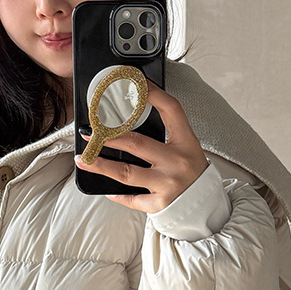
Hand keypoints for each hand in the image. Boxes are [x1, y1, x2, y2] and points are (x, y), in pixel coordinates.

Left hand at [74, 80, 208, 213]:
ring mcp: (168, 184)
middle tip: (89, 132)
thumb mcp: (188, 149)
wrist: (206, 207)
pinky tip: (106, 189)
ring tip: (84, 160)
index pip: (171, 109)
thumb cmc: (193, 174)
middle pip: (136, 142)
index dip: (152, 93)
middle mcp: (177, 162)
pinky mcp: (160, 204)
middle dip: (109, 136)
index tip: (134, 82)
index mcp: (187, 143)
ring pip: (127, 172)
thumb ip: (166, 136)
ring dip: (101, 165)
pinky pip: (133, 199)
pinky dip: (117, 195)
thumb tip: (131, 122)